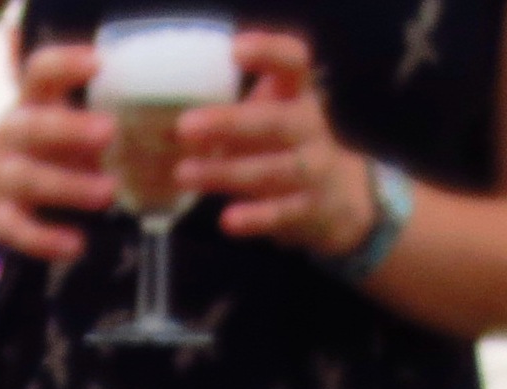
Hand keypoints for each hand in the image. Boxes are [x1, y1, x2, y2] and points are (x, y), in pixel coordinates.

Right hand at [0, 42, 114, 261]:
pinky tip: (76, 245)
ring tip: (107, 191)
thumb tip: (130, 145)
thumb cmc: (13, 149)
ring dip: (69, 186)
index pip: (38, 73)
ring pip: (29, 180)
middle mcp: (6, 138)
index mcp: (22, 106)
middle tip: (109, 129)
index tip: (97, 62)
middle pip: (32, 127)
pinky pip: (18, 232)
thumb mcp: (37, 122)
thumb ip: (78, 129)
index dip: (65, 65)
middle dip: (69, 128)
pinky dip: (46, 240)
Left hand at [175, 31, 375, 255]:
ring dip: (225, 173)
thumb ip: (234, 114)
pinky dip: (255, 218)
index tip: (236, 50)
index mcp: (298, 96)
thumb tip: (166, 125)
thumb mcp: (271, 117)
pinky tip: (228, 220)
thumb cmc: (287, 148)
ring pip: (269, 171)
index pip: (293, 62)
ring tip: (185, 173)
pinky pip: (281, 214)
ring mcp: (313, 170)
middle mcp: (308, 128)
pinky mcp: (309, 209)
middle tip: (185, 127)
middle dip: (228, 124)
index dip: (269, 52)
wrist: (340, 200)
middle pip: (273, 122)